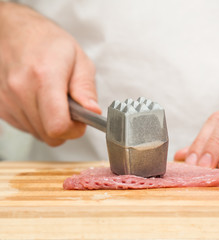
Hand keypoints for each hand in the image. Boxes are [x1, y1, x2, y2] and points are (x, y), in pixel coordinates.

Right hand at [0, 2, 100, 145]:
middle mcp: (21, 90)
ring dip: (51, 124)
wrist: (16, 32)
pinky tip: (41, 101)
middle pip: (49, 135)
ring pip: (38, 134)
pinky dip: (38, 121)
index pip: (58, 126)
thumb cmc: (49, 43)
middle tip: (71, 109)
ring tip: (54, 100)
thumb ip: (86, 89)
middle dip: (66, 128)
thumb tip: (92, 111)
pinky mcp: (1, 106)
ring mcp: (7, 99)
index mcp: (45, 77)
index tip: (81, 121)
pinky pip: (26, 128)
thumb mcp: (79, 60)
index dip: (74, 130)